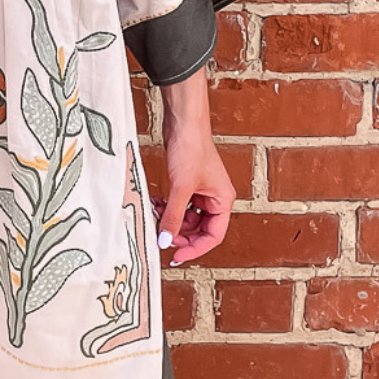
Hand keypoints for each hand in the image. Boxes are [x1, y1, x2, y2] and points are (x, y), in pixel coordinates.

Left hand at [153, 94, 235, 267]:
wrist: (183, 122)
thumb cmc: (191, 148)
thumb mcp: (180, 187)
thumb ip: (172, 216)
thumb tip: (164, 241)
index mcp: (223, 200)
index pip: (213, 235)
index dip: (195, 248)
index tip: (176, 255)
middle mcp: (215, 197)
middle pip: (199, 229)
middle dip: (180, 233)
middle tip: (162, 236)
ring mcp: (202, 190)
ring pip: (187, 217)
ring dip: (171, 219)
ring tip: (155, 216)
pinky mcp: (189, 182)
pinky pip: (179, 204)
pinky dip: (168, 207)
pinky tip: (155, 204)